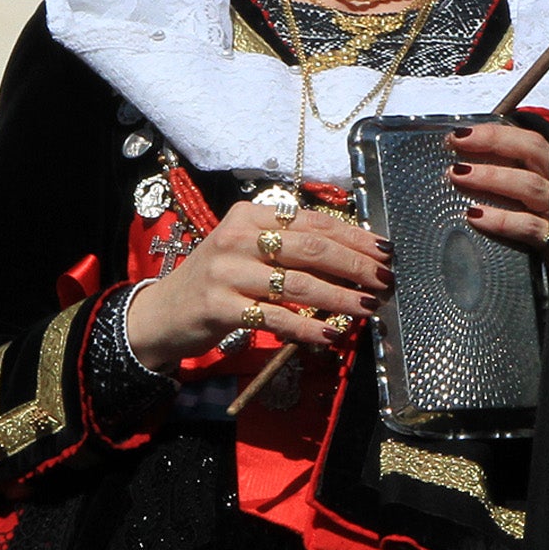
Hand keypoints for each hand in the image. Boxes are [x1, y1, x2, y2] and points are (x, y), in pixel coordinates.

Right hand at [124, 200, 388, 369]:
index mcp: (251, 215)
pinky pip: (276, 317)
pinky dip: (309, 326)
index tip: (385, 252)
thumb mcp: (251, 251)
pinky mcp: (219, 305)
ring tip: (370, 307)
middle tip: (385, 281)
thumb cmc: (220, 280)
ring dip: (341, 297)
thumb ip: (292, 248)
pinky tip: (333, 333)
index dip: (354, 237)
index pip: (314, 222)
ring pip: (298, 283)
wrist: (163, 313)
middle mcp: (238, 237)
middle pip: (311, 249)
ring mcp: (226, 271)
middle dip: (355, 266)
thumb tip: (355, 257)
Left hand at [447, 120, 548, 253]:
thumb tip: (473, 155)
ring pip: (528, 185)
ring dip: (491, 177)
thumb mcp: (545, 188)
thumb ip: (520, 170)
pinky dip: (501, 219)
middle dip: (492, 143)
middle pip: (533, 151)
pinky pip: (528, 226)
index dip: (495, 134)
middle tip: (456, 145)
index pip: (530, 139)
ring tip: (458, 175)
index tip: (460, 135)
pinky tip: (475, 216)